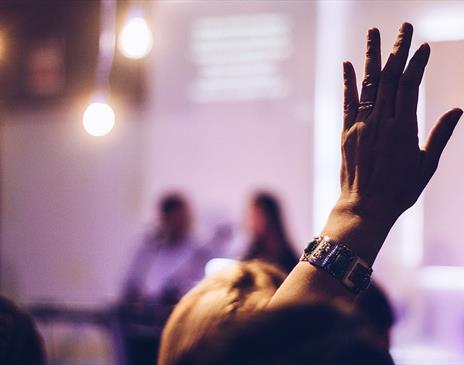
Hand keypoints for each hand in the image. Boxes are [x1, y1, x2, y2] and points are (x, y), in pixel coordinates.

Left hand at [324, 23, 461, 262]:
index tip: (423, 46)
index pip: (411, 85)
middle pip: (389, 78)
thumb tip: (457, 109)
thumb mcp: (426, 165)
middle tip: (403, 26)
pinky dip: (348, 82)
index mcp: (403, 128)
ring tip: (374, 32)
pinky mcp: (346, 133)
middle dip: (397, 50)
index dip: (416, 63)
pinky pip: (347, 102)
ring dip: (371, 56)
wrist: (364, 207)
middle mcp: (381, 122)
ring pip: (368, 84)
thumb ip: (440, 135)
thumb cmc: (399, 191)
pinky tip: (347, 64)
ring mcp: (361, 126)